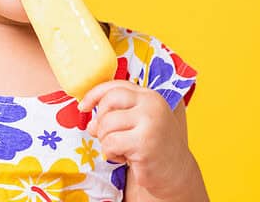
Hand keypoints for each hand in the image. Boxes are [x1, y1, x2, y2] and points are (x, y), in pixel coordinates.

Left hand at [79, 80, 196, 198]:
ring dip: (106, 140)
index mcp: (149, 96)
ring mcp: (149, 123)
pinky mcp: (144, 143)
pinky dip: (111, 153)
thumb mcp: (136, 122)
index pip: (115, 86)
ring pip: (106, 124)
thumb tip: (90, 123)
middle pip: (108, 102)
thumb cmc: (152, 145)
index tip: (84, 106)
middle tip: (108, 135)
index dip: (94, 94)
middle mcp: (151, 105)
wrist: (176, 173)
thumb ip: (115, 114)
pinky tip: (125, 158)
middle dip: (101, 121)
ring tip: (122, 148)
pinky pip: (110, 143)